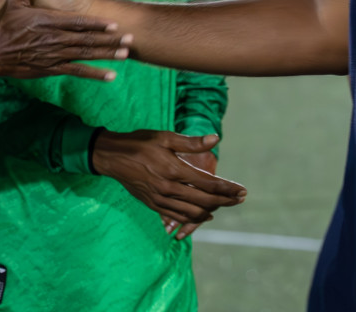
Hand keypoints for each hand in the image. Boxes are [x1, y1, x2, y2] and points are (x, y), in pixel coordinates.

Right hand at [0, 0, 128, 81]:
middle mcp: (54, 39)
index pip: (77, 22)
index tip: (114, 24)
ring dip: (106, 55)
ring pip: (85, 56)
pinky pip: (76, 71)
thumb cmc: (4, 25)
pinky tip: (110, 76)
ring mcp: (54, 56)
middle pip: (86, 40)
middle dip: (110, 40)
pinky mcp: (51, 69)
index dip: (97, 23)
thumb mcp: (15, 0)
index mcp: (48, 21)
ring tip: (125, 54)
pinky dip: (94, 74)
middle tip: (130, 39)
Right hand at [90, 130, 244, 240]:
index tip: (243, 190)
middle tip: (241, 198)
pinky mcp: (154, 205)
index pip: (209, 183)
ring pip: (194, 213)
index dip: (228, 188)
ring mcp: (161, 200)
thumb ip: (191, 142)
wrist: (112, 157)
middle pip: (205, 200)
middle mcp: (169, 188)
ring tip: (225, 204)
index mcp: (174, 169)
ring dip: (213, 210)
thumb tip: (215, 139)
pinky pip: (179, 217)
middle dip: (226, 200)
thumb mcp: (165, 137)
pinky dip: (195, 218)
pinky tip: (205, 214)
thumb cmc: (139, 143)